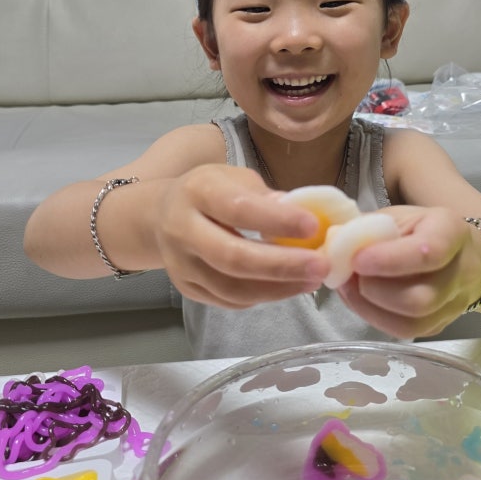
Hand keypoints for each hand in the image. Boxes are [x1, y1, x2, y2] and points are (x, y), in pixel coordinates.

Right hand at [154, 164, 329, 307]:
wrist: (160, 216)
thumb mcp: (235, 178)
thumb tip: (303, 215)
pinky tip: (288, 287)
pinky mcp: (187, 289)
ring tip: (312, 281)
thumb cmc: (211, 192)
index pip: (238, 209)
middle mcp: (182, 229)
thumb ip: (265, 196)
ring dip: (278, 288)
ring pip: (232, 288)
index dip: (277, 220)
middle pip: (233, 257)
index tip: (314, 226)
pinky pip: (229, 301)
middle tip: (321, 266)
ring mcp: (181, 265)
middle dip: (282, 265)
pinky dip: (263, 296)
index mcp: (198, 192)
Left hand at [336, 206, 480, 338]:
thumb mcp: (398, 216)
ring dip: (370, 307)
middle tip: (350, 275)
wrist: (461, 253)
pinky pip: (404, 332)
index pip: (428, 252)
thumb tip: (334, 246)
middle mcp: (461, 271)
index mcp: (450, 231)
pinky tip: (359, 299)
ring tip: (349, 287)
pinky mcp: (439, 325)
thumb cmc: (421, 229)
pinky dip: (374, 317)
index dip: (389, 261)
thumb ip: (368, 229)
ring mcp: (453, 304)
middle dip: (375, 291)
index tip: (357, 260)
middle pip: (420, 299)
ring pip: (412, 324)